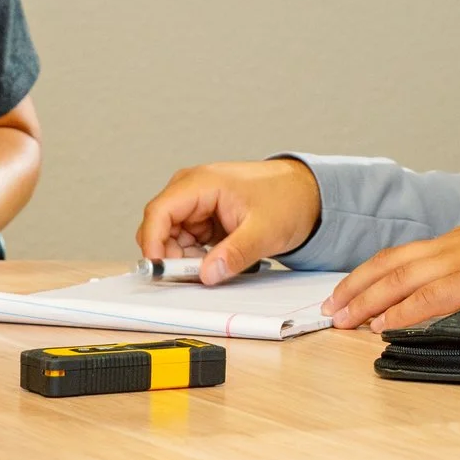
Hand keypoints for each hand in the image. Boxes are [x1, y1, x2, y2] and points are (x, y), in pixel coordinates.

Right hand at [136, 159, 321, 284]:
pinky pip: (187, 240)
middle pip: (161, 227)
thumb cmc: (287, 199)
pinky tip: (218, 260)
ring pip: (172, 237)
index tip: (160, 270)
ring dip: (185, 258)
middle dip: (171, 256)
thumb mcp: (264, 231)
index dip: (153, 243)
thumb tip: (207, 274)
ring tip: (217, 265)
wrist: (307, 192)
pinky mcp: (204, 216)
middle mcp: (192, 189)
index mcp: (202, 183)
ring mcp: (197, 203)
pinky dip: (196, 256)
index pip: (159, 212)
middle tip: (194, 276)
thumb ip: (235, 253)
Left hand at [324, 212, 459, 330]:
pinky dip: (402, 313)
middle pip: (386, 266)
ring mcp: (455, 264)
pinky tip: (383, 326)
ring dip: (366, 301)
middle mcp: (444, 250)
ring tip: (344, 320)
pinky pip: (428, 299)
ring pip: (398, 280)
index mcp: (447, 244)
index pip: (396, 256)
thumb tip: (447, 287)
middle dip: (354, 288)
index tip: (345, 291)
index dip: (366, 274)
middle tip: (330, 310)